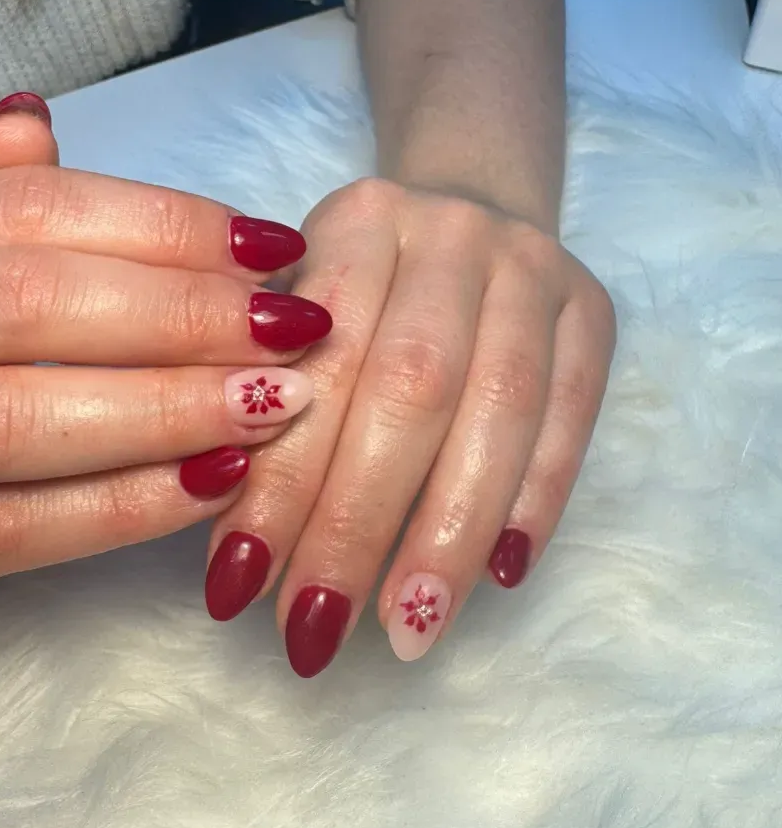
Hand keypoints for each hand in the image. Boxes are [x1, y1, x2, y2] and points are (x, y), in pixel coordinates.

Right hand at [0, 95, 330, 634]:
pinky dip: (125, 506)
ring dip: (168, 409)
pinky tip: (216, 484)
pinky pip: (8, 531)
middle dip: (182, 315)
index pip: (28, 209)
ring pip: (14, 418)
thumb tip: (31, 116)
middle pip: (24, 303)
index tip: (274, 250)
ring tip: (277, 404)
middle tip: (295, 332)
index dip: (166, 226)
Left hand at [204, 179, 614, 675]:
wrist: (468, 197)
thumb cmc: (360, 276)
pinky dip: (538, 501)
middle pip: (410, 392)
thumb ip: (264, 394)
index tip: (240, 586)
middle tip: (315, 628)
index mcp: (360, 221)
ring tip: (405, 629)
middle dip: (358, 524)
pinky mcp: (594, 311)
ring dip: (450, 533)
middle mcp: (452, 234)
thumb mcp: (294, 302)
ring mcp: (534, 269)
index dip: (281, 482)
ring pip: (498, 412)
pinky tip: (499, 575)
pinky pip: (573, 416)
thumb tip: (234, 540)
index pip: (317, 366)